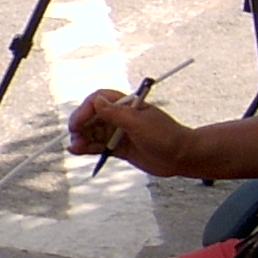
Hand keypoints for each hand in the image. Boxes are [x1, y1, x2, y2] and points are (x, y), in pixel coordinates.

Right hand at [67, 88, 193, 175]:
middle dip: (80, 125)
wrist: (183, 157)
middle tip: (74, 136)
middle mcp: (120, 118)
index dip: (85, 110)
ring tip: (76, 147)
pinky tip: (78, 151)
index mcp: (125, 106)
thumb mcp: (139, 123)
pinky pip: (98, 146)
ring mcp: (118, 133)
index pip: (98, 101)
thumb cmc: (166, 136)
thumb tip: (95, 101)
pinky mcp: (119, 148)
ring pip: (92, 133)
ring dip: (82, 138)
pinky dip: (87, 148)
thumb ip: (115, 113)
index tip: (78, 123)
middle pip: (91, 117)